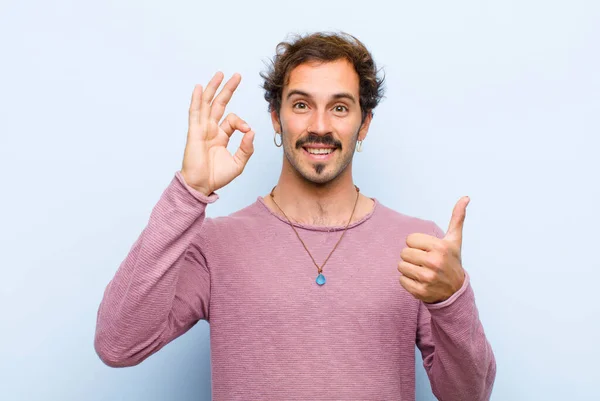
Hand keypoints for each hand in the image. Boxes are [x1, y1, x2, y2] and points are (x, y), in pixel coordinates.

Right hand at [180, 72, 255, 195]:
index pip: (232, 120)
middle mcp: (210, 129)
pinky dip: (197, 100)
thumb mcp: (239, 163)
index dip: (241, 122)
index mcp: (220, 136)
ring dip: (213, 88)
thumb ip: (247, 148)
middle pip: (219, 104)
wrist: (202, 185)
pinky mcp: (194, 133)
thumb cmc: (217, 176)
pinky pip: (195, 113)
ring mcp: (201, 129)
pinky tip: (199, 88)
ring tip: (220, 74)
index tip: (247, 130)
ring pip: (207, 104)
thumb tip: (252, 131)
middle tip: (236, 75)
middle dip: (227, 89)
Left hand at [397, 196, 469, 303]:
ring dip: (408, 269)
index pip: (409, 239)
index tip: (427, 250)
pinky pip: (401, 281)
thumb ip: (457, 218)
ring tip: (422, 271)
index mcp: (440, 247)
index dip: (416, 244)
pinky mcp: (421, 291)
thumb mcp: (454, 240)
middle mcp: (434, 262)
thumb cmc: (452, 261)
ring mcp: (427, 278)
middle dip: (412, 256)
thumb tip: (466, 197)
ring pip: (400, 266)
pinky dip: (407, 281)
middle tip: (424, 261)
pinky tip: (420, 281)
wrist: (455, 291)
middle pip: (403, 253)